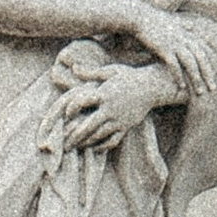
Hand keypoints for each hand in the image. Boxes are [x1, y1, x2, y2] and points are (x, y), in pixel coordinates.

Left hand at [55, 62, 170, 151]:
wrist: (152, 87)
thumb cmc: (128, 77)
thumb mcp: (110, 71)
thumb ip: (91, 72)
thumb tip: (74, 67)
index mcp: (104, 94)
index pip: (82, 102)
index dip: (71, 109)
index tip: (66, 114)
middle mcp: (110, 109)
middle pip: (89, 125)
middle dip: (75, 135)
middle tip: (64, 143)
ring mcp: (119, 120)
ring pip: (99, 135)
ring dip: (86, 142)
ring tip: (75, 147)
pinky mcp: (126, 127)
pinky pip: (113, 140)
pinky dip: (102, 146)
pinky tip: (94, 148)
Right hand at [126, 3, 216, 104]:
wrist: (140, 17)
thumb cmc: (156, 21)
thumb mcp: (174, 22)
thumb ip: (184, 25)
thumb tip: (191, 25)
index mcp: (189, 35)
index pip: (206, 52)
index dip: (213, 64)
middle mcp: (185, 39)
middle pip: (201, 60)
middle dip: (208, 75)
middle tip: (214, 89)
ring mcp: (175, 44)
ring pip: (191, 64)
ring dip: (196, 79)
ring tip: (199, 92)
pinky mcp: (164, 49)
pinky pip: (174, 65)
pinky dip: (179, 76)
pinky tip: (181, 87)